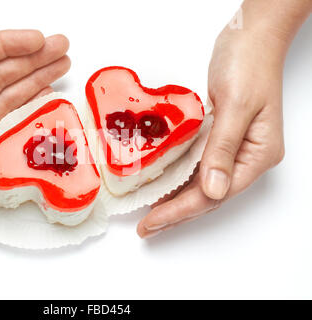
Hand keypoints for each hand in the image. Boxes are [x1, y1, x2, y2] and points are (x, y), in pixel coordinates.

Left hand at [0, 30, 69, 262]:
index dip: (12, 44)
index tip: (40, 40)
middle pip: (1, 74)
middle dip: (33, 59)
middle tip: (61, 50)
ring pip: (10, 96)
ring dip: (36, 80)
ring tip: (61, 68)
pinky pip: (13, 122)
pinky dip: (31, 109)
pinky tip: (46, 100)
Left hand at [137, 26, 286, 237]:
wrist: (250, 35)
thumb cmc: (248, 63)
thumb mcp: (236, 105)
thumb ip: (223, 149)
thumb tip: (212, 191)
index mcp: (257, 155)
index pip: (215, 194)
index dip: (182, 210)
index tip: (154, 222)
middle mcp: (246, 157)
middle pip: (208, 195)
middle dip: (176, 212)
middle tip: (147, 227)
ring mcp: (233, 147)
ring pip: (201, 183)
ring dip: (175, 199)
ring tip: (149, 214)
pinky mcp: (218, 136)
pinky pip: (196, 164)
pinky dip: (177, 177)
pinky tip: (160, 185)